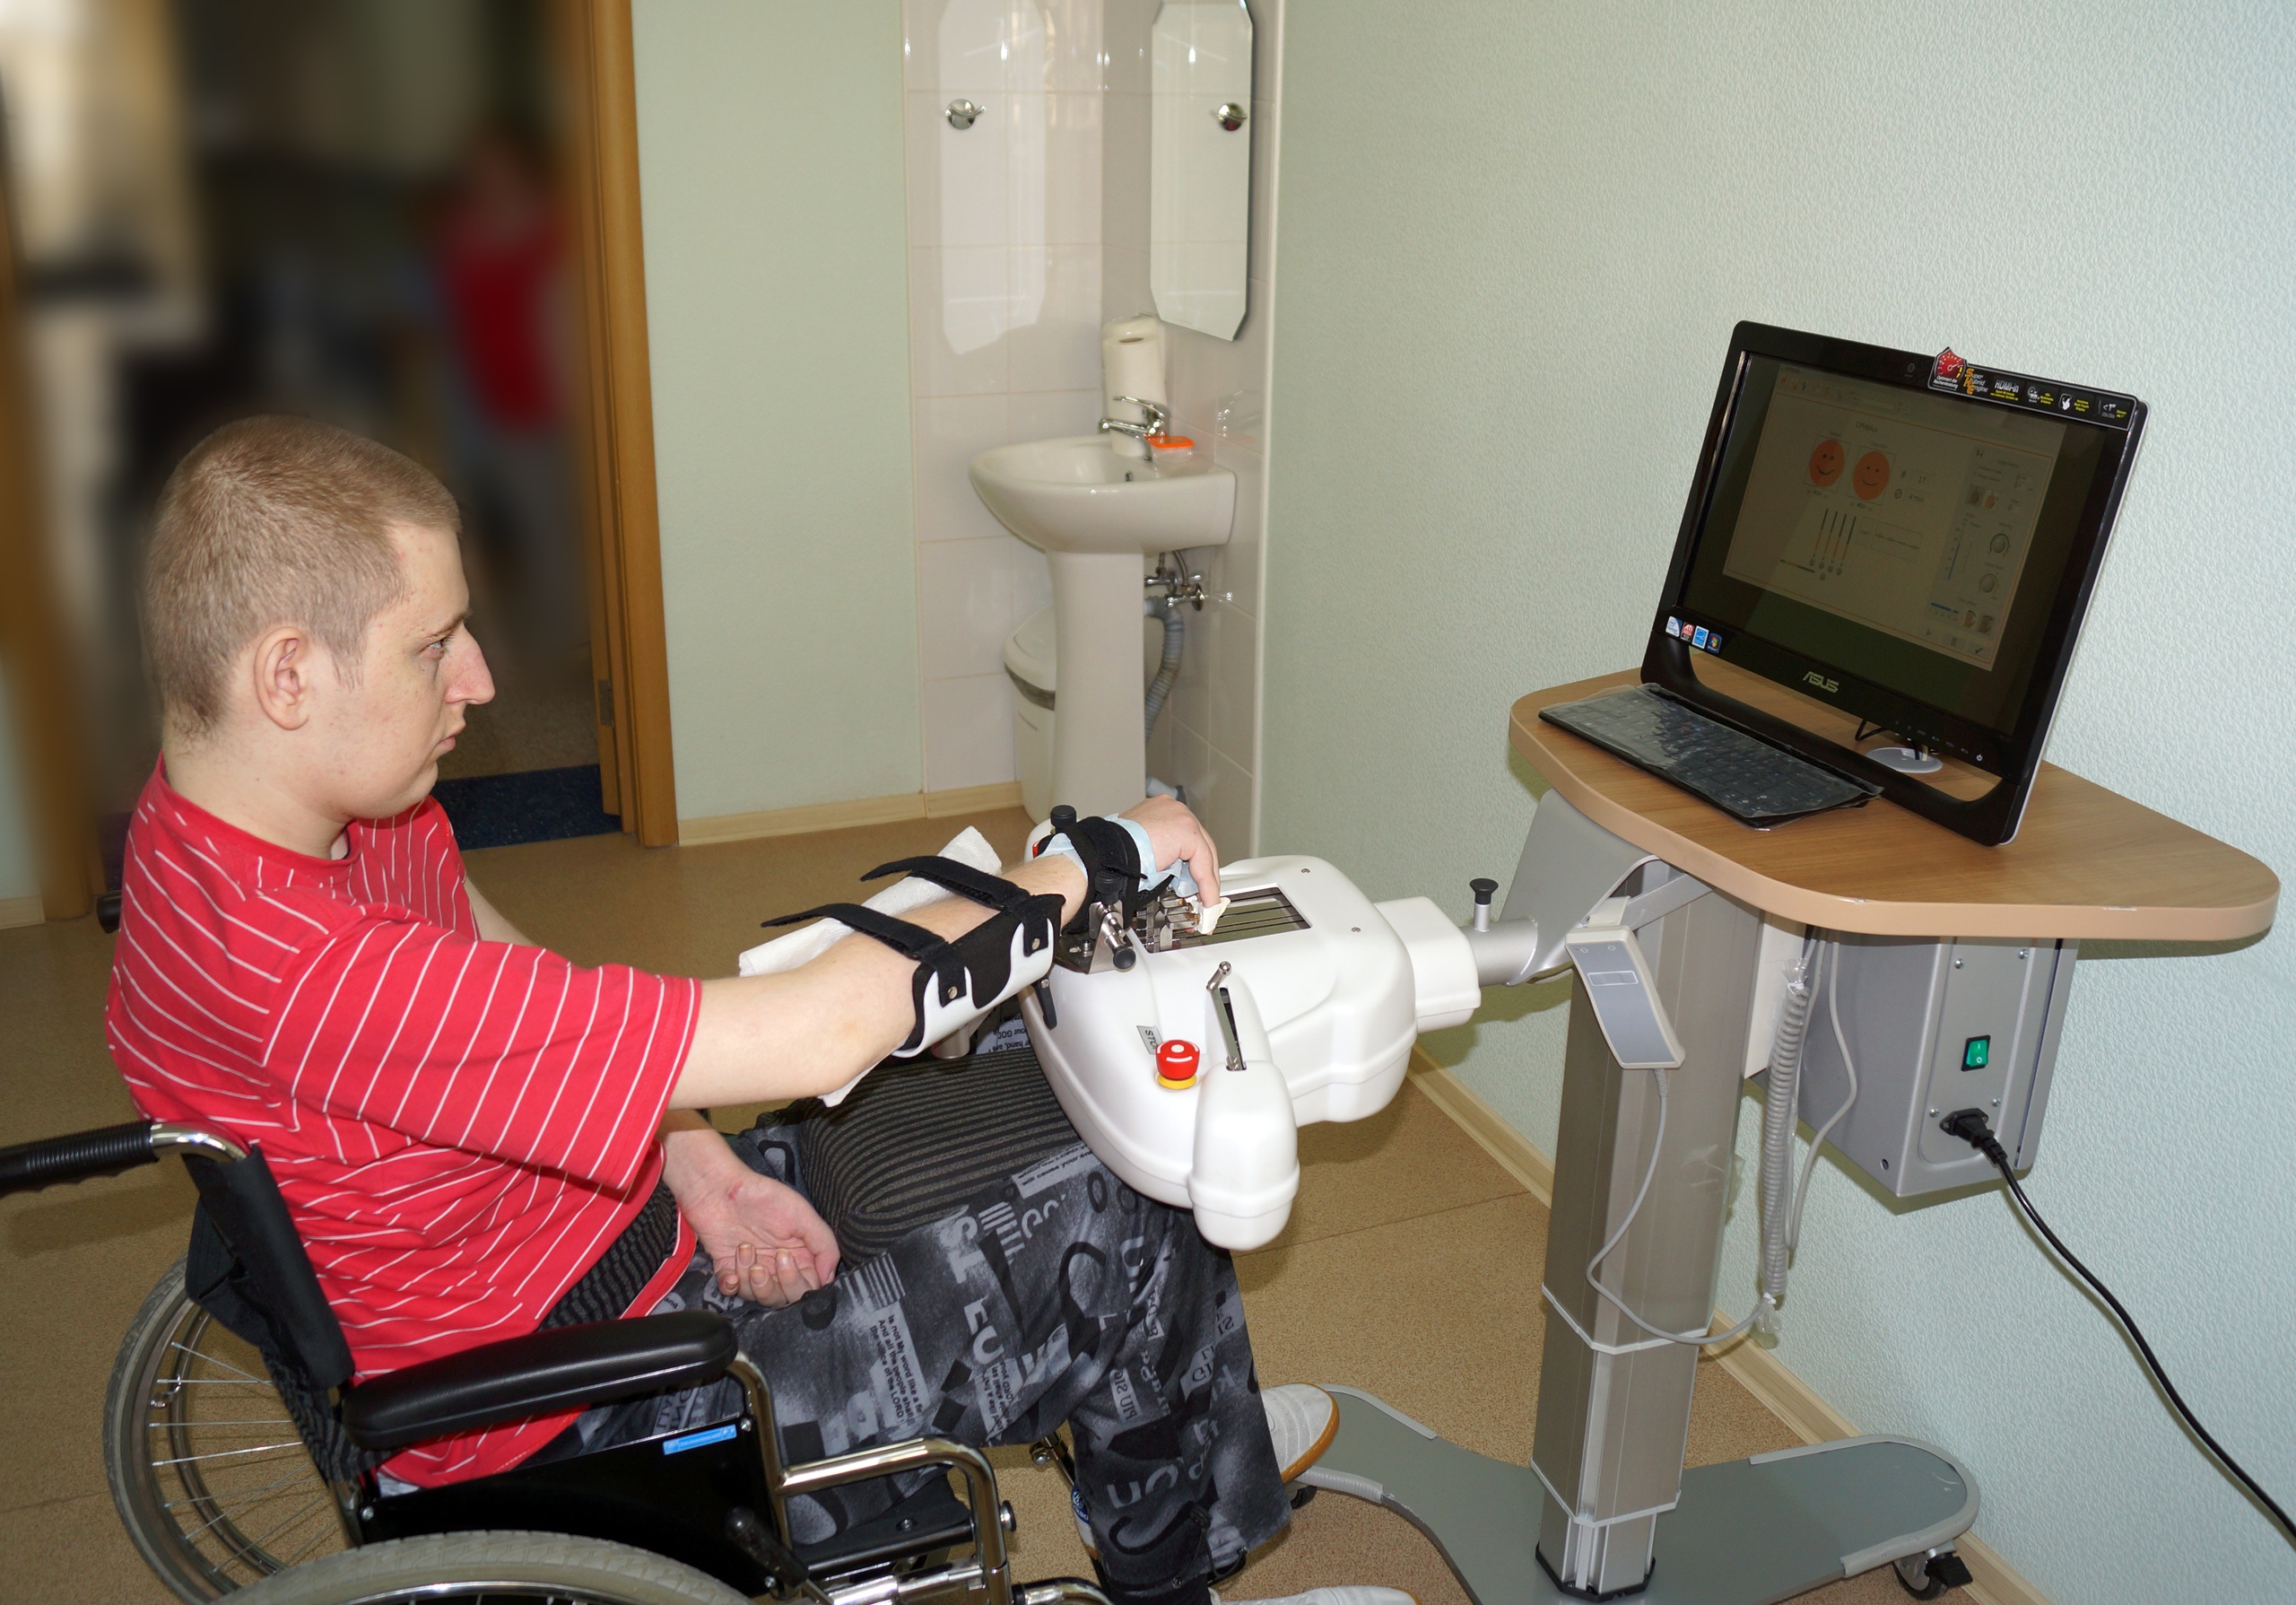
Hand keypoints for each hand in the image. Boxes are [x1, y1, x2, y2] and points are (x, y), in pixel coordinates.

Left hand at [659, 1115, 840, 1305]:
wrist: (720, 1188)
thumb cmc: (764, 1196)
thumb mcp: (802, 1214)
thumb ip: (824, 1245)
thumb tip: (829, 1277)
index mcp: (800, 1254)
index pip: (808, 1287)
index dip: (799, 1283)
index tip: (786, 1259)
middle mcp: (777, 1266)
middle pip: (784, 1299)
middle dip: (774, 1286)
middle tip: (765, 1262)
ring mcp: (752, 1269)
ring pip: (757, 1297)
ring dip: (750, 1277)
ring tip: (745, 1248)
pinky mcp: (728, 1268)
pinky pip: (732, 1291)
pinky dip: (731, 1285)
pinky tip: (730, 1271)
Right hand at [1122, 795, 1221, 905]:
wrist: (1109, 853)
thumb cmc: (1116, 853)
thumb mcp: (1144, 850)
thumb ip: (1163, 854)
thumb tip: (1174, 872)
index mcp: (1160, 810)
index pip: (1186, 837)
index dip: (1193, 861)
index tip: (1196, 879)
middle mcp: (1173, 809)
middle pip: (1200, 842)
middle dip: (1203, 871)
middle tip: (1204, 892)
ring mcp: (1181, 816)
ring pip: (1205, 851)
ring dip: (1207, 879)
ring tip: (1206, 899)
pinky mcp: (1187, 830)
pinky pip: (1204, 861)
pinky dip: (1207, 883)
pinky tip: (1207, 898)